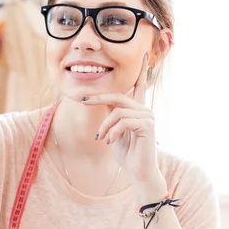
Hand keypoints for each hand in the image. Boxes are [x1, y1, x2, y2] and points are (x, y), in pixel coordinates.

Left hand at [82, 54, 166, 199]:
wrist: (138, 173)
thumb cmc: (126, 154)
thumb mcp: (113, 131)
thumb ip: (111, 115)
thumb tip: (102, 101)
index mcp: (137, 110)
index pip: (139, 87)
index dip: (141, 72)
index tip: (143, 55)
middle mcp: (145, 110)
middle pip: (117, 96)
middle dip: (97, 99)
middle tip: (80, 100)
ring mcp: (148, 117)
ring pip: (117, 111)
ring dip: (104, 126)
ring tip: (102, 139)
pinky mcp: (147, 126)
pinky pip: (122, 122)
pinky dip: (111, 132)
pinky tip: (110, 142)